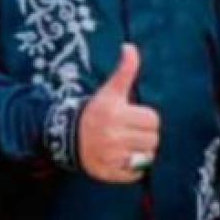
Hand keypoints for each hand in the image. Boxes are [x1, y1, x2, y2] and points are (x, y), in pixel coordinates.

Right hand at [79, 44, 160, 182]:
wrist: (66, 136)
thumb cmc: (95, 111)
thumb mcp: (110, 91)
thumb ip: (125, 70)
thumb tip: (130, 47)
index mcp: (115, 114)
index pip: (153, 120)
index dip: (146, 118)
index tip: (133, 117)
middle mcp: (112, 136)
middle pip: (153, 139)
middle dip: (145, 135)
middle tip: (130, 132)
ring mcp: (109, 157)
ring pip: (147, 156)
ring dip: (141, 152)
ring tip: (126, 145)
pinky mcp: (107, 173)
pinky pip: (136, 173)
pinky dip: (132, 168)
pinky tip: (120, 158)